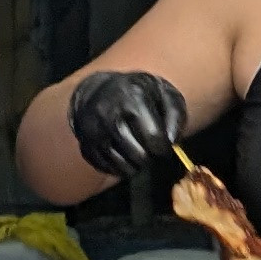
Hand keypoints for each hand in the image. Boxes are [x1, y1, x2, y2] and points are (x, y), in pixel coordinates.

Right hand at [66, 67, 185, 179]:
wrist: (97, 90)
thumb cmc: (137, 93)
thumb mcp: (163, 93)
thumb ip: (175, 115)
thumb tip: (172, 142)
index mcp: (132, 99)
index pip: (153, 136)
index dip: (164, 148)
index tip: (164, 146)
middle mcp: (108, 115)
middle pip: (139, 155)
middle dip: (151, 157)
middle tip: (152, 150)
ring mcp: (93, 132)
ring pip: (123, 166)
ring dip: (137, 165)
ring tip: (140, 153)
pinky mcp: (85, 147)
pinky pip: (107, 169)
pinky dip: (120, 168)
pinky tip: (125, 155)